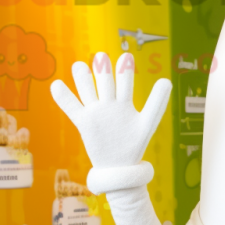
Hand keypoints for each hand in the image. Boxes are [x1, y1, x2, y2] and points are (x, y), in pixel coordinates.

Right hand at [50, 52, 171, 169]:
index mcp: (124, 103)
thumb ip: (157, 103)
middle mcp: (109, 104)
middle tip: (101, 57)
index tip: (127, 56)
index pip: (124, 82)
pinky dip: (63, 97)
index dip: (125, 70)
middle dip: (102, 70)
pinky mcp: (83, 123)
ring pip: (87, 90)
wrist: (120, 168)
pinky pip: (71, 108)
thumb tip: (167, 80)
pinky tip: (57, 84)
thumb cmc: (135, 145)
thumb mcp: (148, 123)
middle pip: (104, 82)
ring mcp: (95, 112)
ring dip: (83, 78)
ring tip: (79, 67)